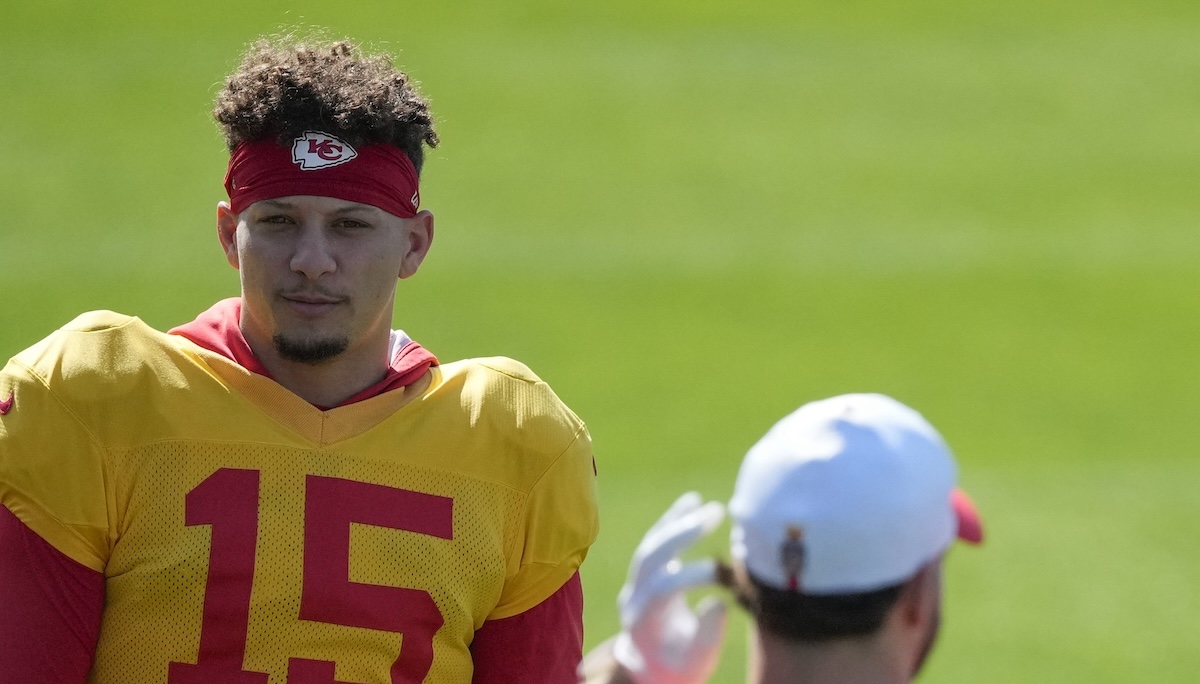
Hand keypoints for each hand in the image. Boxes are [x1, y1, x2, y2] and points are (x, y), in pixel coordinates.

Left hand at [611, 492, 727, 683]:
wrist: (650, 671)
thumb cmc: (678, 668)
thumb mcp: (696, 662)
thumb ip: (706, 636)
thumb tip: (719, 602)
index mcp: (643, 621)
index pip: (663, 587)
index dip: (693, 575)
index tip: (724, 573)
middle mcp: (633, 597)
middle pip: (650, 557)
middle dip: (680, 533)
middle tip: (715, 513)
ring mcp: (635, 582)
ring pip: (650, 545)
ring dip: (675, 521)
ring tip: (702, 503)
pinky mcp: (645, 573)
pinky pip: (655, 542)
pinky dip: (672, 521)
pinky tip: (692, 502)